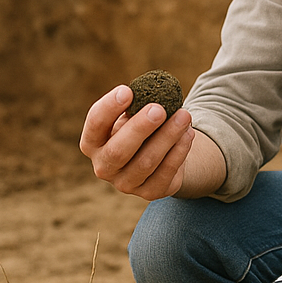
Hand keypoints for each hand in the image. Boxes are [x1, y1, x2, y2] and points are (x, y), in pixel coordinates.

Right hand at [79, 85, 195, 199]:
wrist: (160, 156)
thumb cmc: (141, 128)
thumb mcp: (133, 115)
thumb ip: (137, 106)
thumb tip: (155, 94)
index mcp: (93, 143)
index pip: (95, 125)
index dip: (109, 108)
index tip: (127, 91)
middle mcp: (104, 167)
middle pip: (118, 151)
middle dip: (140, 128)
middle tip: (159, 109)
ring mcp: (125, 184)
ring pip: (146, 162)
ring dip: (167, 137)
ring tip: (184, 116)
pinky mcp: (149, 192)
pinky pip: (165, 173)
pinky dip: (179, 151)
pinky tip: (188, 133)